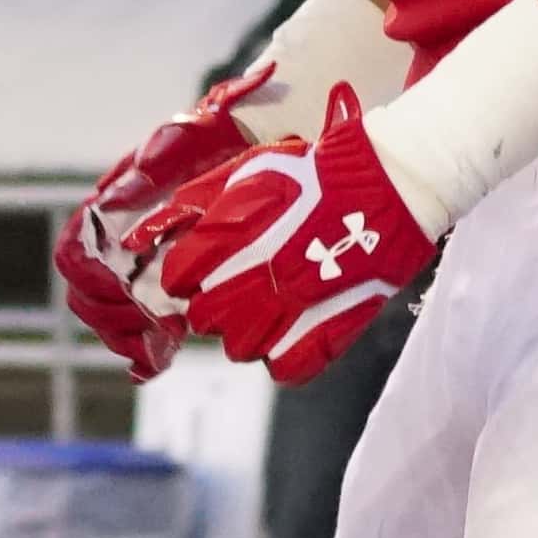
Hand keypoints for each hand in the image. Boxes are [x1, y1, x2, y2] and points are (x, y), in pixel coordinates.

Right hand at [56, 75, 275, 374]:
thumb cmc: (215, 137)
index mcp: (109, 209)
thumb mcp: (187, 141)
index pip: (73, 254)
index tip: (124, 289)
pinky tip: (157, 361)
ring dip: (128, 336)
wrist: (253, 144)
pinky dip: (144, 351)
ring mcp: (139, 269)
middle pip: (84, 296)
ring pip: (108, 319)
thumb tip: (110, 198)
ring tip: (167, 337)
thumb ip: (154, 165)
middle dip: (112, 317)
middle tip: (157, 322)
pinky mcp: (166, 290)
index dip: (89, 279)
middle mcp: (116, 243)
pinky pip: (140, 332)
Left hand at [128, 82, 428, 381]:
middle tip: (232, 290)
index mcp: (234, 232)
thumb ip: (198, 200)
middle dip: (211, 305)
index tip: (197, 271)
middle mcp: (257, 273)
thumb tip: (149, 228)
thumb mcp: (251, 170)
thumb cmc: (317, 173)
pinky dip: (281, 357)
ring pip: (240, 348)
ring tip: (263, 311)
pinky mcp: (330, 329)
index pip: (179, 277)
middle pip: (204, 317)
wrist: (388, 186)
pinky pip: (285, 367)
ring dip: (243, 333)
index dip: (185, 275)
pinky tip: (288, 333)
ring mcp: (294, 306)